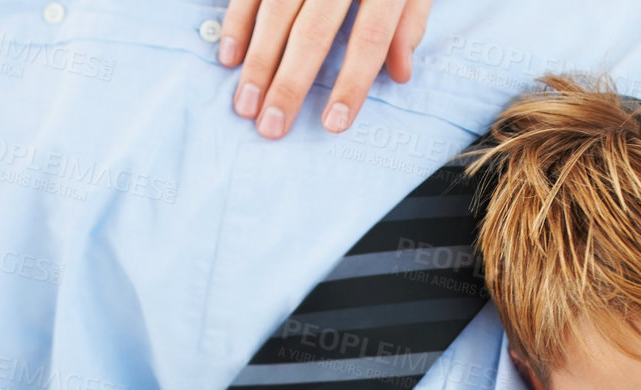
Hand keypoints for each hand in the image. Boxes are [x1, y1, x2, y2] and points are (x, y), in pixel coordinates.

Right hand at [217, 0, 432, 138]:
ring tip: (245, 104)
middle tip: (270, 127)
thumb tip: (399, 73)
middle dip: (290, 82)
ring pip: (277, 9)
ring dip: (258, 60)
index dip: (353, 83)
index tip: (333, 123)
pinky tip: (230, 58)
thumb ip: (409, 21)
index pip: (369, 37)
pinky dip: (238, 21)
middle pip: (314, 30)